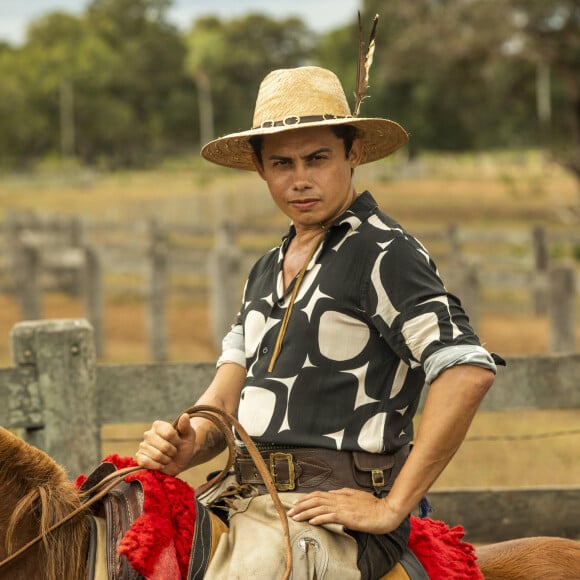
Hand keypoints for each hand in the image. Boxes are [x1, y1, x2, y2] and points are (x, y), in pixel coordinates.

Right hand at [135, 413, 196, 475]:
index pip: (169, 433)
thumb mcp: (188, 435)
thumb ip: (186, 426)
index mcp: (158, 425)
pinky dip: (157, 466)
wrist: (179, 460)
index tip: (178, 442)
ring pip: (157, 455)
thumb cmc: (183, 445)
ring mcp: (143, 446)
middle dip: (172, 452)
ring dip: (166, 460)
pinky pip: (146, 462)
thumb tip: (185, 416)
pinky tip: (161, 464)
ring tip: (167, 458)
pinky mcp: (139, 457)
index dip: (177, 441)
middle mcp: (148, 434)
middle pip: (164, 446)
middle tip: (173, 452)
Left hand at [287, 488, 404, 534]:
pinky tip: (311, 521)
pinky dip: (319, 518)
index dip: (306, 498)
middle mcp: (339, 500)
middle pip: (315, 500)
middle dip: (301, 505)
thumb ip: (343, 494)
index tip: (296, 502)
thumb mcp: (356, 495)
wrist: (385, 512)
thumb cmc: (373, 506)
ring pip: (319, 508)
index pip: (319, 495)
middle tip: (290, 511)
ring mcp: (343, 508)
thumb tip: (331, 493)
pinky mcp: (347, 517)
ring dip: (305, 512)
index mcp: (341, 495)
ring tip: (295, 517)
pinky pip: (330, 517)